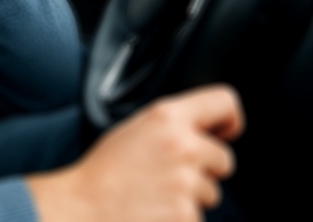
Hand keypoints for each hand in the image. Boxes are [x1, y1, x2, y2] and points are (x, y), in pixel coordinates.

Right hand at [27, 85, 243, 221]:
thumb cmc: (104, 172)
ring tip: (155, 195)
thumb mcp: (135, 129)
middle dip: (205, 170)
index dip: (230, 120)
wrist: (82, 208)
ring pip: (211, 193)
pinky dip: (180, 219)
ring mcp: (186, 182)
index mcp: (167, 116)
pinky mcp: (186, 215)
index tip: (224, 133)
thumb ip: (171, 124)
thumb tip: (205, 129)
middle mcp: (182, 145)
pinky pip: (198, 218)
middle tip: (170, 175)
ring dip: (190, 198)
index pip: (225, 101)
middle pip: (224, 159)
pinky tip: (155, 212)